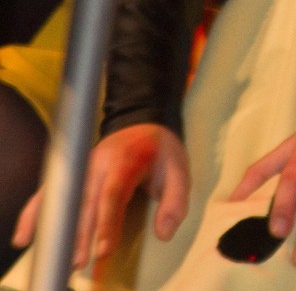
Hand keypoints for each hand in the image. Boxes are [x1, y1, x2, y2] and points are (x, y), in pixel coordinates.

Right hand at [13, 123, 188, 269]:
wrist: (144, 124)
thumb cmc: (161, 153)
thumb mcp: (179, 171)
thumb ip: (175, 202)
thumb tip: (164, 234)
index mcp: (125, 159)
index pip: (113, 193)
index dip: (107, 222)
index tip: (104, 248)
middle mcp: (97, 162)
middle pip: (86, 200)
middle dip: (81, 233)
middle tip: (78, 262)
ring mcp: (81, 167)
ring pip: (65, 199)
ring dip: (59, 228)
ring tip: (57, 256)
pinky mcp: (73, 174)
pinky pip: (50, 193)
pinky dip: (35, 213)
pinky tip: (25, 236)